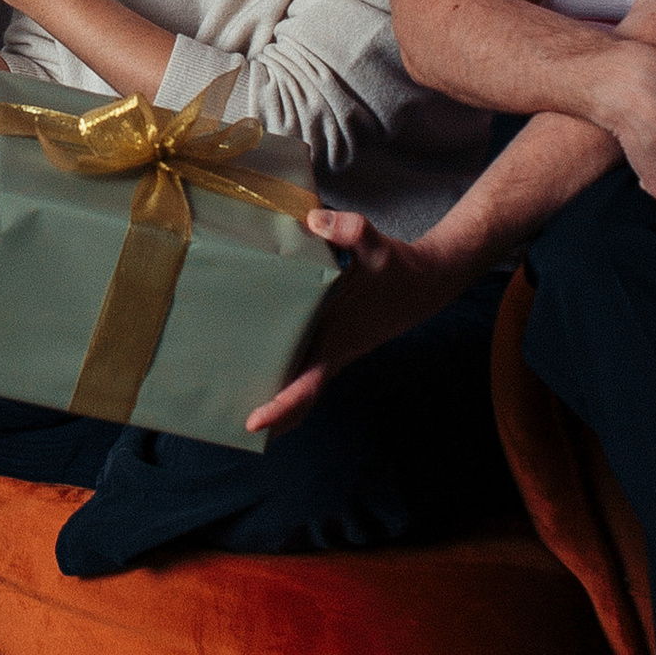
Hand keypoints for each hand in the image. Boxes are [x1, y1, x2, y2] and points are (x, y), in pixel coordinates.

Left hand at [245, 215, 458, 436]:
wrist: (426, 281)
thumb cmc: (398, 268)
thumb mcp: (376, 246)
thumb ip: (350, 231)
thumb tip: (316, 221)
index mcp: (337, 344)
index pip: (307, 388)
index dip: (280, 408)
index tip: (253, 421)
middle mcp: (332, 355)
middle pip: (299, 402)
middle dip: (271, 422)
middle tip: (229, 433)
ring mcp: (332, 351)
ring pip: (302, 390)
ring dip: (276, 405)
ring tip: (233, 412)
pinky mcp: (333, 342)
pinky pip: (305, 370)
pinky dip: (285, 381)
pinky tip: (260, 371)